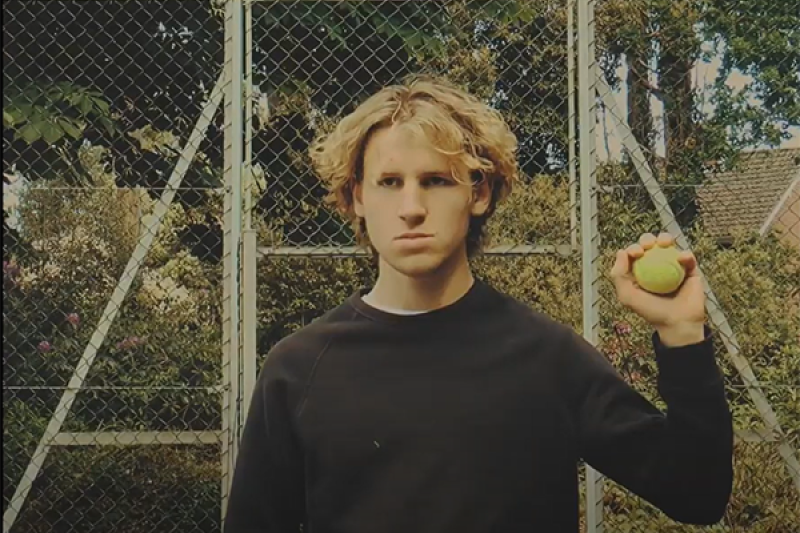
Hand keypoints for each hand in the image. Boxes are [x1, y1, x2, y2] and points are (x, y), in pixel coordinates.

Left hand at [610, 232, 705, 346]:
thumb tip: (621, 251)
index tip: (637, 252)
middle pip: (650, 245)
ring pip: (669, 245)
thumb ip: (619, 275)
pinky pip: (688, 257)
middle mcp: (655, 267)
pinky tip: (682, 258)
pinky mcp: (690, 270)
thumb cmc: (651, 311)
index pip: (634, 254)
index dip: (634, 247)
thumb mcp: (627, 296)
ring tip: (664, 243)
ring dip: (665, 238)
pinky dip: (685, 254)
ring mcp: (673, 267)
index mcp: (639, 271)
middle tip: (649, 245)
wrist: (677, 323)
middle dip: (647, 239)